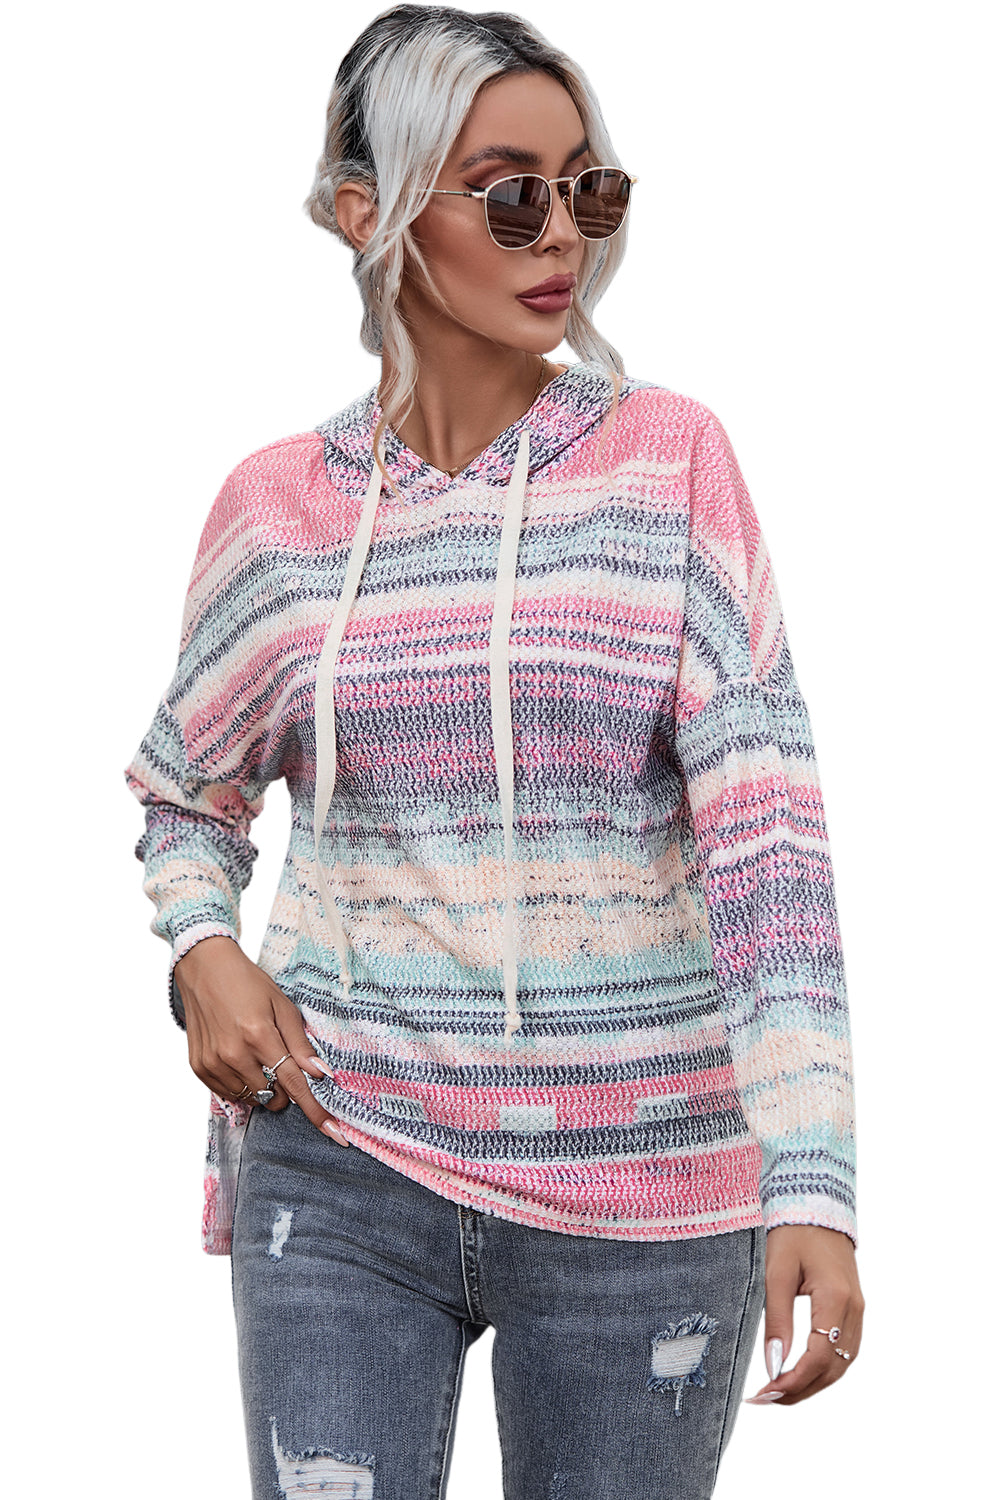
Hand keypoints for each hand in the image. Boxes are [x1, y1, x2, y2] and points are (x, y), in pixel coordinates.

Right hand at [173, 936, 351, 1146]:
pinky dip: (242, 1085)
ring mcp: (213, 1063)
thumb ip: (300, 1042)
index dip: (316, 1110)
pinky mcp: (199, 1068)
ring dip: (263, 1088)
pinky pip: (229, 1094)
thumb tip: (321, 1074)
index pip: (294, 1083)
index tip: (335, 1133)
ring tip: (258, 1056)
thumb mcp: (282, 1005)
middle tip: (281, 1063)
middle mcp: (234, 1054)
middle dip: (286, 1090)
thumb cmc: (248, 984)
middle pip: (273, 1097)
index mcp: (259, 1035)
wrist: (204, 969)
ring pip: (252, 1099)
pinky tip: (240, 1060)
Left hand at [744, 1225, 863, 1405]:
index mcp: (836, 1298)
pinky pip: (844, 1350)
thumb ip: (777, 1321)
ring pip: (842, 1364)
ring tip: (779, 1392)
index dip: (794, 1381)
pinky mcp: (854, 1308)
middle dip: (801, 1390)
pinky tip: (801, 1373)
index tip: (766, 1392)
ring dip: (813, 1383)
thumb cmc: (793, 1234)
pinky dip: (824, 1368)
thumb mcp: (776, 1274)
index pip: (818, 1356)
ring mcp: (858, 1309)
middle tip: (767, 1399)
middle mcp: (854, 1309)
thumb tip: (774, 1365)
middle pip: (833, 1368)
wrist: (816, 1205)